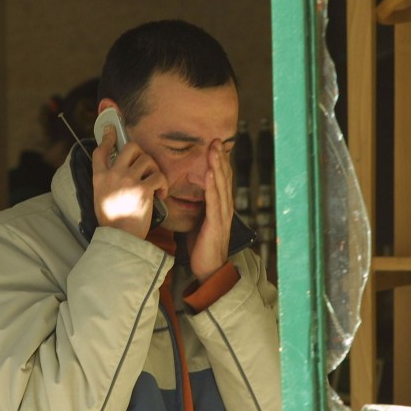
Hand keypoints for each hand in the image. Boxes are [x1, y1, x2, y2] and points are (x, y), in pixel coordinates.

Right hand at [92, 126, 167, 239]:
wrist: (120, 238)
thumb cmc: (113, 220)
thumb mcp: (100, 196)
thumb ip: (106, 180)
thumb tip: (116, 168)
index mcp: (99, 177)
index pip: (101, 151)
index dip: (107, 138)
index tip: (111, 130)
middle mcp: (112, 175)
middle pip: (130, 147)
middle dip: (141, 153)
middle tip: (145, 165)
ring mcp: (128, 181)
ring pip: (147, 160)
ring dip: (154, 170)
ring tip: (154, 184)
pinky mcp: (143, 189)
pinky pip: (159, 176)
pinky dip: (163, 185)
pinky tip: (161, 194)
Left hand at [188, 139, 233, 282]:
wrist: (208, 270)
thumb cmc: (201, 248)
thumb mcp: (197, 223)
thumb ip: (197, 209)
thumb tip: (186, 196)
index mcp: (220, 207)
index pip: (221, 180)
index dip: (219, 162)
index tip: (214, 146)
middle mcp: (224, 208)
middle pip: (224, 178)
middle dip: (220, 158)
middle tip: (216, 140)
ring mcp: (222, 216)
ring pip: (221, 186)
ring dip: (218, 166)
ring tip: (214, 150)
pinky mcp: (216, 224)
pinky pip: (214, 202)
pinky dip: (213, 186)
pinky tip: (211, 173)